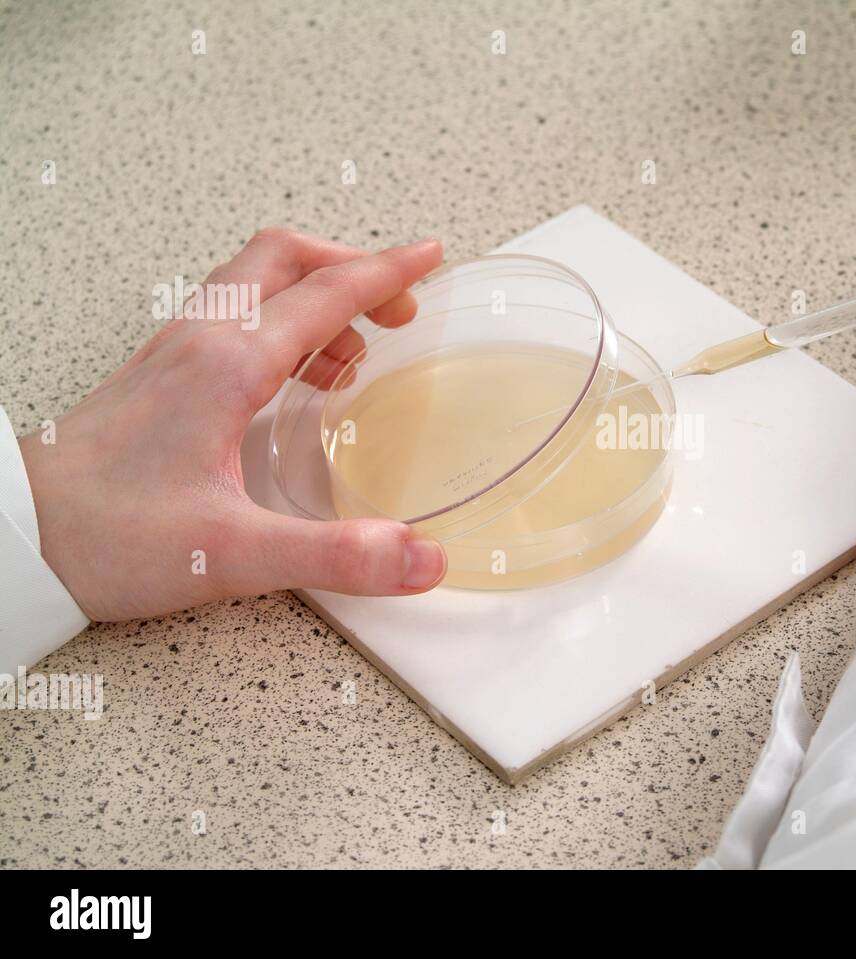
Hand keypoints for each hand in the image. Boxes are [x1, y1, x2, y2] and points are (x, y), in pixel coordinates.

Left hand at [19, 229, 448, 621]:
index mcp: (229, 364)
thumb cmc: (105, 536)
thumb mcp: (232, 556)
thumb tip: (421, 558)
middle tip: (397, 304)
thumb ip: (336, 556)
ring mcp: (175, 353)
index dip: (387, 272)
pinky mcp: (160, 377)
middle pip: (284, 259)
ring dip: (314, 295)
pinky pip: (231, 318)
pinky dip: (280, 326)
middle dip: (350, 267)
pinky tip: (292, 382)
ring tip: (356, 350)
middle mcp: (202, 342)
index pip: (326, 292)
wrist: (14, 535)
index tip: (431, 256)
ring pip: (254, 284)